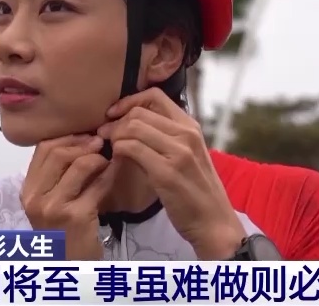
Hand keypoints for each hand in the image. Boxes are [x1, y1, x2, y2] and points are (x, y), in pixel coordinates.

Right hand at [21, 134, 115, 259]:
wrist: (69, 266)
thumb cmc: (63, 233)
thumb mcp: (51, 203)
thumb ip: (58, 176)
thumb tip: (82, 140)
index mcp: (27, 191)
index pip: (42, 149)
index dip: (66, 138)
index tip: (84, 136)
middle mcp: (35, 198)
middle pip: (58, 153)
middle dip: (83, 143)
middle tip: (100, 142)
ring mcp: (54, 207)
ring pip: (78, 165)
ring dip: (97, 157)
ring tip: (107, 159)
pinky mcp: (76, 216)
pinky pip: (97, 185)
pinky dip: (108, 175)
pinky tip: (114, 173)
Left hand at [97, 88, 246, 259]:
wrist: (214, 222)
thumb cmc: (196, 191)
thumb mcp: (187, 155)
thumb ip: (166, 137)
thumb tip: (133, 123)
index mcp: (190, 127)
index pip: (155, 96)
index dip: (129, 100)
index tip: (114, 114)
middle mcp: (186, 134)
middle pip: (139, 112)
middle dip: (116, 120)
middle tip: (103, 134)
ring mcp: (178, 152)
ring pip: (133, 127)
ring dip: (114, 135)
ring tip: (108, 146)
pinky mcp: (166, 172)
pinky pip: (132, 148)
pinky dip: (118, 150)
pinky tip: (116, 159)